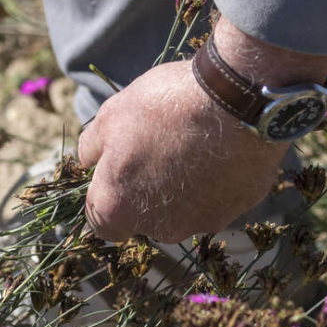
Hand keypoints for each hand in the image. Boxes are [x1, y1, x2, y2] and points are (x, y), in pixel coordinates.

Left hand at [78, 17, 326, 242]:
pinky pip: (218, 199)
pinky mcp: (237, 209)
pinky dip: (215, 182)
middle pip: (144, 218)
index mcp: (119, 209)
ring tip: (190, 147)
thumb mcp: (111, 116)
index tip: (115, 173)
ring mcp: (201, 222)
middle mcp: (159, 228)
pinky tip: (220, 150)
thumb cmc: (164, 107)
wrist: (237, 98)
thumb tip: (88, 161)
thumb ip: (91, 147)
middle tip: (156, 151)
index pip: (101, 223)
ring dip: (181, 190)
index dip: (106, 197)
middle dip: (144, 193)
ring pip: (182, 212)